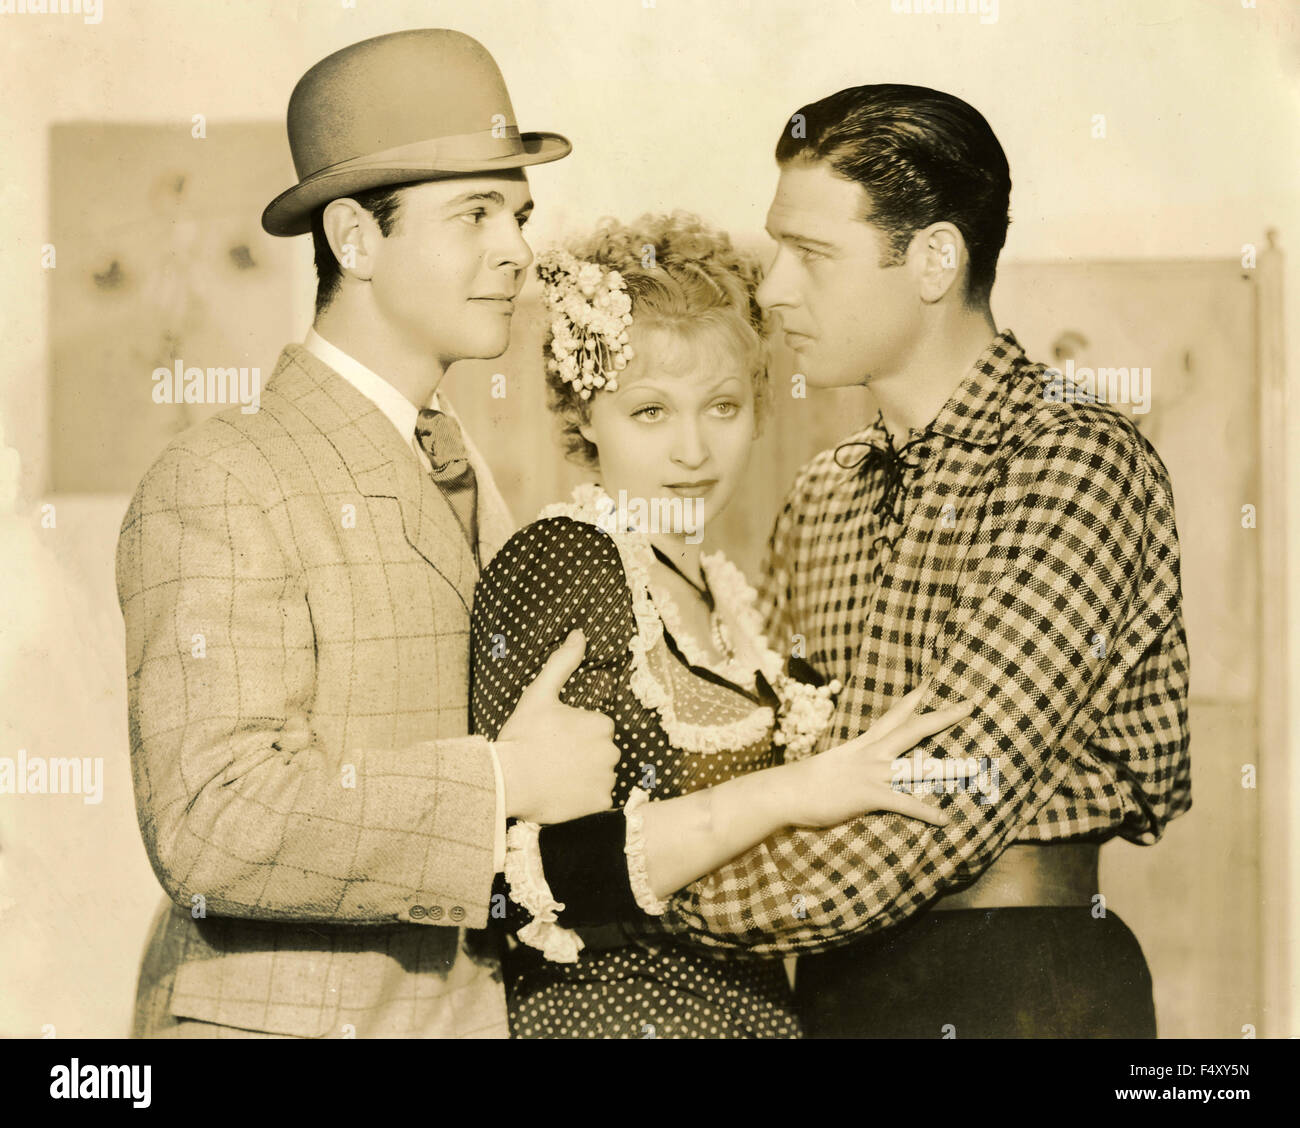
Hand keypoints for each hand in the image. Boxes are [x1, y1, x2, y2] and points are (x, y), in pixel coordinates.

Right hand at [494, 629, 620, 823]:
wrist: (508, 781)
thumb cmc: (523, 736)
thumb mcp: (540, 694)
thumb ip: (562, 662)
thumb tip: (580, 634)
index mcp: (602, 724)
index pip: (596, 727)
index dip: (574, 732)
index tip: (553, 738)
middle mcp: (611, 752)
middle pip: (600, 752)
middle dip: (582, 754)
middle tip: (552, 757)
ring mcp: (607, 780)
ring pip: (599, 775)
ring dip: (584, 776)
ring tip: (554, 776)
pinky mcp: (600, 804)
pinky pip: (597, 799)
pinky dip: (584, 799)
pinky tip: (562, 793)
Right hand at [781, 683, 975, 827]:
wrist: (786, 791)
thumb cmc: (805, 781)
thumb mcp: (832, 764)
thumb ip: (851, 762)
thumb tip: (859, 766)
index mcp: (862, 745)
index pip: (892, 716)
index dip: (913, 700)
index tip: (932, 684)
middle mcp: (871, 754)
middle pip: (912, 730)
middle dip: (941, 717)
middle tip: (967, 706)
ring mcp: (871, 774)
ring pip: (917, 767)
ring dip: (947, 769)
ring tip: (973, 768)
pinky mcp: (868, 796)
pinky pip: (904, 804)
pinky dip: (926, 812)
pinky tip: (944, 819)